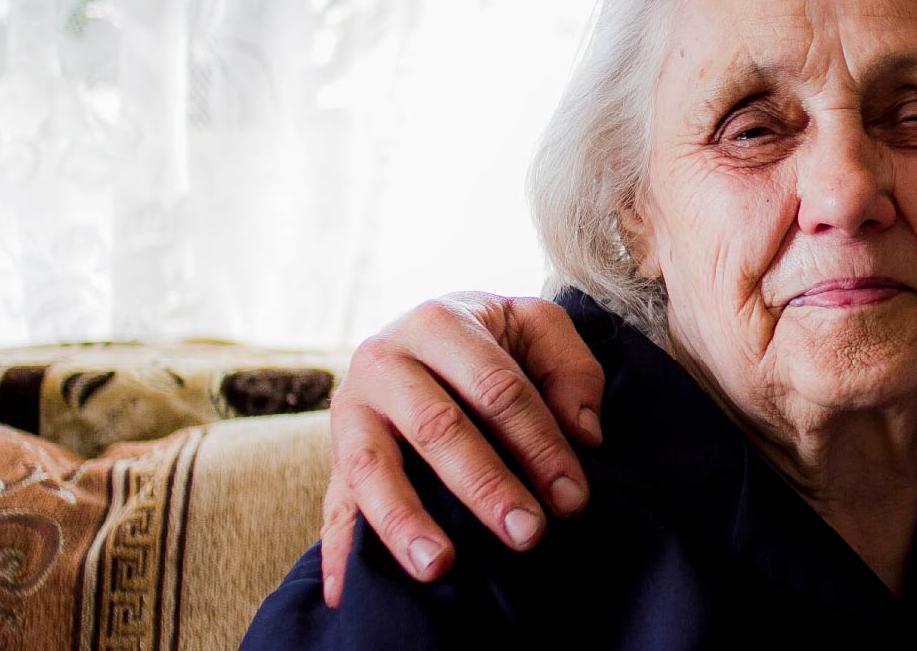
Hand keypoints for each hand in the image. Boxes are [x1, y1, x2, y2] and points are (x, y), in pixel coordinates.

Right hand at [320, 292, 604, 606]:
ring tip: (439, 566)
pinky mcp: (333, 452)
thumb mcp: (536, 327)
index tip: (572, 496)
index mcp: (440, 323)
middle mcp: (385, 360)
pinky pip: (331, 504)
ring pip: (372, 467)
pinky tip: (344, 592)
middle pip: (438, 427)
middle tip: (528, 533)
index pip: (498, 388)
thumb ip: (571, 369)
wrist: (419, 334)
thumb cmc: (491, 340)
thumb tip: (585, 435)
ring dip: (405, 521)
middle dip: (486, 485)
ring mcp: (351, 409)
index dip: (539, 443)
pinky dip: (338, 549)